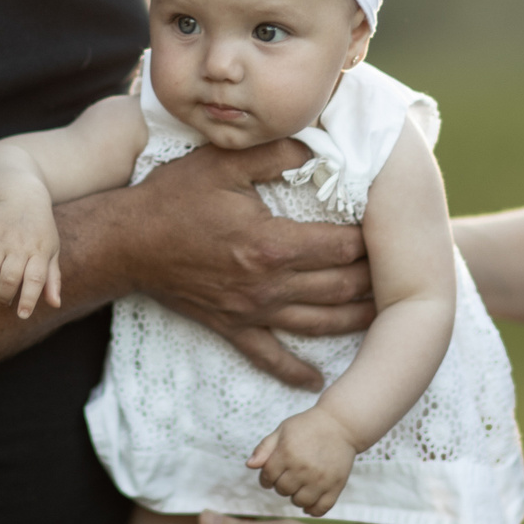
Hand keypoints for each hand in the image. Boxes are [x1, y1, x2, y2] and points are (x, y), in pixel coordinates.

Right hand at [0, 192, 62, 318]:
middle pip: (8, 277)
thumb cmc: (39, 230)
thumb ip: (52, 278)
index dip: (28, 299)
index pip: (35, 278)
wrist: (19, 196)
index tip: (22, 315)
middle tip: (4, 301)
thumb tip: (55, 305)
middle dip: (4, 296)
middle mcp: (19, 243)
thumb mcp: (51, 250)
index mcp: (40, 249)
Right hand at [78, 138, 374, 387]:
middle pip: (339, 288)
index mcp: (271, 244)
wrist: (125, 244)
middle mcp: (267, 285)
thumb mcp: (224, 163)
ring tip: (383, 314)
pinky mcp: (232, 327)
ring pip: (318, 324)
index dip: (370, 240)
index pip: (340, 247)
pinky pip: (268, 356)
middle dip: (373, 279)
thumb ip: (277, 152)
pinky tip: (318, 379)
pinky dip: (295, 371)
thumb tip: (319, 144)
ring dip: (355, 321)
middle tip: (397, 270)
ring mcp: (251, 311)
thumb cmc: (173, 198)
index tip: (387, 230)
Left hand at [246, 406, 358, 515]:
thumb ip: (264, 448)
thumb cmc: (308, 426)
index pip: (267, 476)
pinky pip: (321, 508)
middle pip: (282, 490)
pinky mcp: (336, 486)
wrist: (340, 424)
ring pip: (299, 502)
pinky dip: (313, 509)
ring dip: (296, 496)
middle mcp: (303, 468)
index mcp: (287, 453)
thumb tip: (249, 465)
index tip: (273, 473)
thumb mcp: (282, 430)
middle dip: (281, 484)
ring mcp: (320, 479)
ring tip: (300, 485)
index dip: (267, 477)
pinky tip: (309, 502)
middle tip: (289, 475)